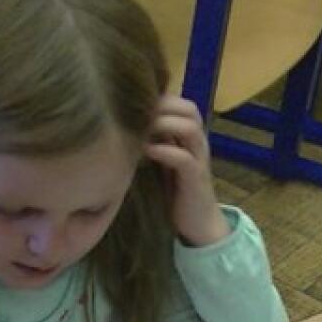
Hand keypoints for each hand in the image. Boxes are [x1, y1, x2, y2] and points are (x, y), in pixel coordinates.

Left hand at [144, 94, 227, 246]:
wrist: (198, 223)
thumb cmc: (176, 191)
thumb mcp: (162, 160)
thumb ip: (152, 140)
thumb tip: (122, 122)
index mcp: (190, 136)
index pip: (181, 103)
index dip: (160, 97)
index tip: (134, 101)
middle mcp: (198, 143)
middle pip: (188, 109)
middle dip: (162, 106)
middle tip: (135, 112)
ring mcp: (199, 159)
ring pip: (189, 128)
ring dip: (163, 124)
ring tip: (140, 128)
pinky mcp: (196, 179)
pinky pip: (184, 158)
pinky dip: (165, 151)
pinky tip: (146, 152)